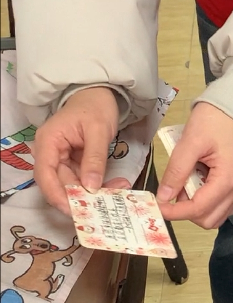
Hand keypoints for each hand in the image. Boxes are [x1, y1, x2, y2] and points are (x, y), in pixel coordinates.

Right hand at [33, 87, 129, 215]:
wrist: (100, 93)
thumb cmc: (96, 105)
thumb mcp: (98, 129)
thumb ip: (94, 158)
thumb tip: (91, 187)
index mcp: (48, 141)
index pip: (45, 176)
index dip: (57, 196)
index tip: (75, 209)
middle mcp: (50, 153)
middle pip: (59, 184)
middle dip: (81, 196)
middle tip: (105, 205)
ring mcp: (61, 158)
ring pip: (72, 184)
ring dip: (93, 192)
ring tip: (118, 191)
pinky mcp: (73, 161)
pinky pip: (82, 178)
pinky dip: (97, 184)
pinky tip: (115, 185)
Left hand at [156, 102, 232, 228]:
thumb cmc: (213, 119)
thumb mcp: (190, 142)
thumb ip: (177, 171)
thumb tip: (163, 197)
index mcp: (228, 178)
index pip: (199, 209)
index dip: (175, 212)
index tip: (157, 206)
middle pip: (209, 219)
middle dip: (187, 211)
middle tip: (175, 189)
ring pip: (216, 216)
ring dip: (196, 208)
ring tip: (186, 184)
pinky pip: (222, 205)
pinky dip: (206, 202)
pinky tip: (197, 183)